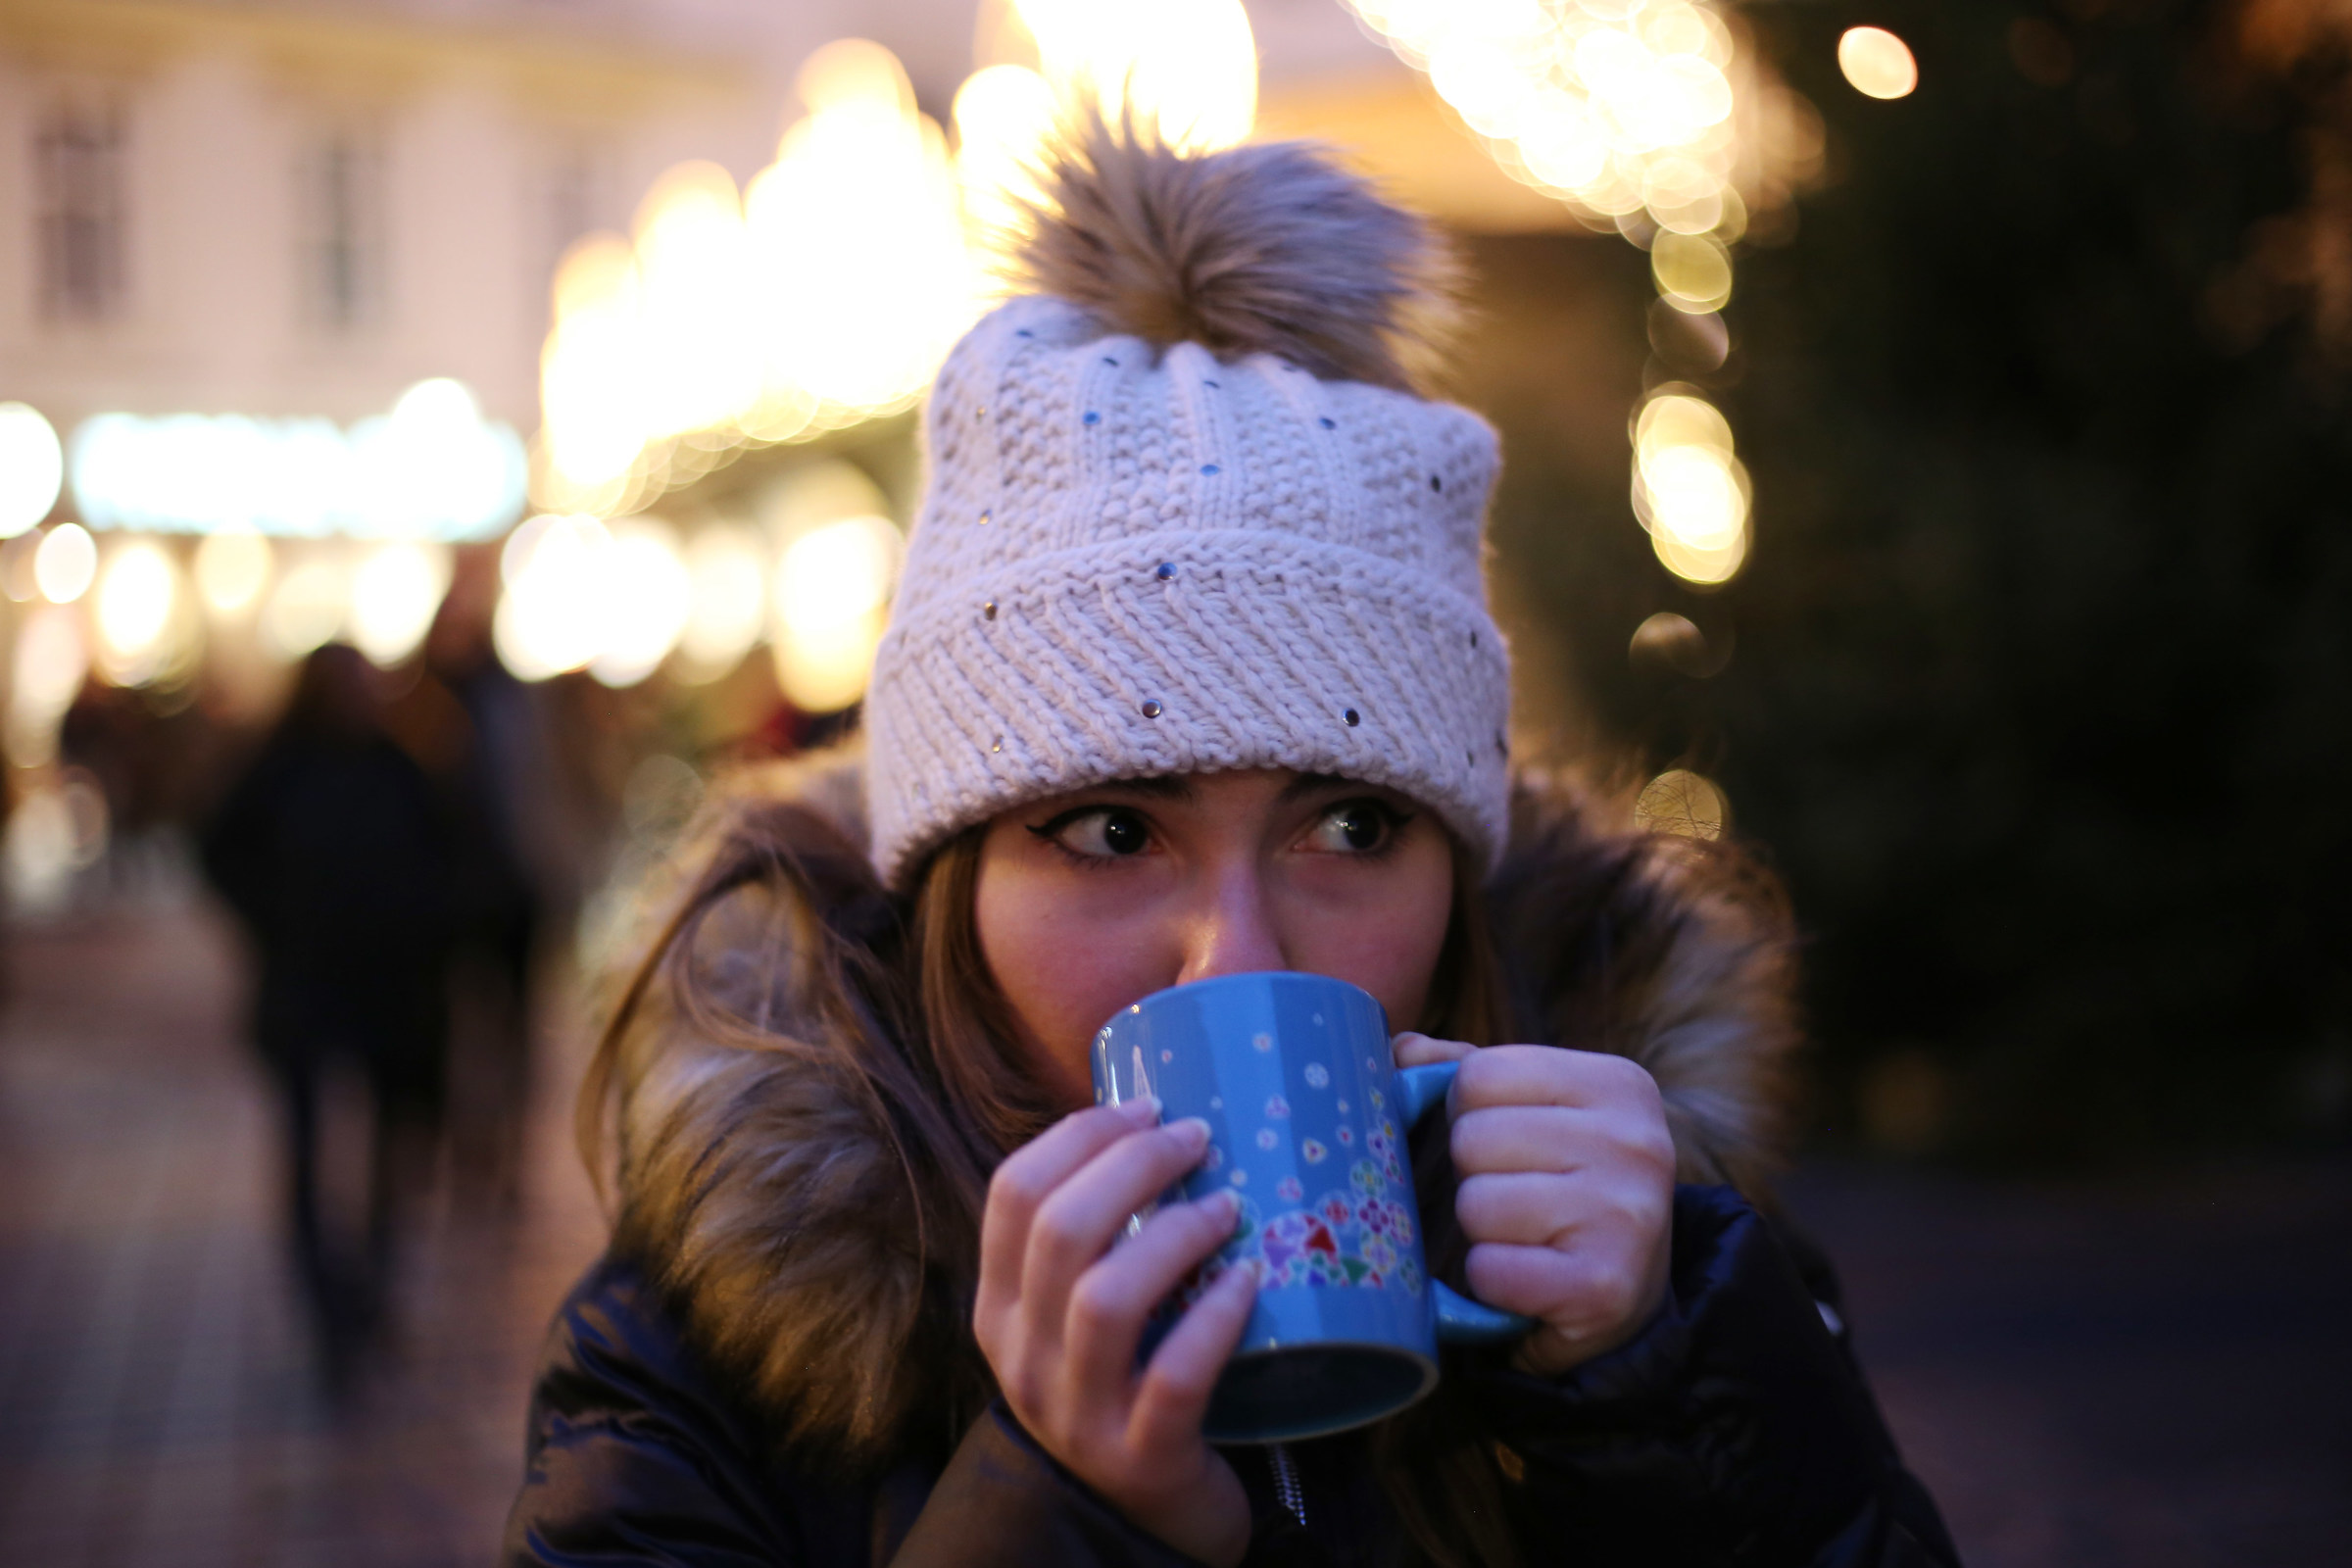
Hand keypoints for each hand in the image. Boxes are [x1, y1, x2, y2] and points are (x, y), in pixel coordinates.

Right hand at [974, 1096, 1259, 1567]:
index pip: (1012, 1194)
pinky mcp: (1141, 1457)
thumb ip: (1098, 1240)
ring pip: (1107, 1299)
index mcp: (1001, 1308)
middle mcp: (1023, 1358)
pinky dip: (1215, 1318)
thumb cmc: (1124, 1386)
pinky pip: (1176, 1376)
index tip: (1146, 1106)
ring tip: (1228, 1207)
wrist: (1141, 1521)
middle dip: (1132, 1165)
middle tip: (1195, 1139)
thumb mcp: (1078, 1317)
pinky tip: (1249, 1278)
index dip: (1078, 1136)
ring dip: (1174, 1234)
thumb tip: (1161, 1121)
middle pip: (1061, 1231)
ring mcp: (1077, 1413)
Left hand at [1394, 1033, 1675, 1377]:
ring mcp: (1623, 1215)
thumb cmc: (1564, 1186)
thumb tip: (1399, 1050)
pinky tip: (1527, 1280)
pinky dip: (1491, 1281)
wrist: (1628, 1291)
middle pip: (1472, 1139)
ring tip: (1525, 1238)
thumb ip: (1464, 1070)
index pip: (1479, 1074)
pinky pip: (1490, 1270)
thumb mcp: (1533, 1109)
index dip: (1467, 1112)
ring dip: (1481, 1231)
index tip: (1502, 1142)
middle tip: (1517, 1197)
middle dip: (1474, 1174)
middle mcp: (1632, 1143)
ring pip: (1475, 1205)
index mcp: (1615, 1084)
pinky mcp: (1603, 1286)